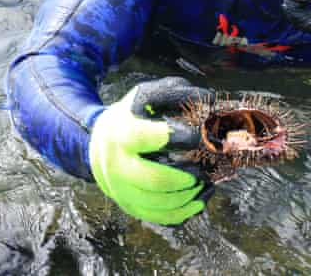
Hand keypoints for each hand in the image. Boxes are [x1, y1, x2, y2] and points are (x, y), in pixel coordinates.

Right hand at [88, 77, 210, 224]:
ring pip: (160, 204)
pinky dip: (186, 211)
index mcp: (121, 134)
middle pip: (154, 180)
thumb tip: (210, 98)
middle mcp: (117, 166)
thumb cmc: (132, 117)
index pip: (145, 138)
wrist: (100, 144)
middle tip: (204, 168)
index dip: (176, 138)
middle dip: (185, 177)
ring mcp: (122, 190)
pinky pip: (161, 218)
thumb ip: (174, 94)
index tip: (199, 135)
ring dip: (190, 195)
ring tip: (206, 181)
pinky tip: (201, 197)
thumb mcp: (146, 96)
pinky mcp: (132, 207)